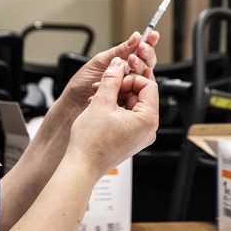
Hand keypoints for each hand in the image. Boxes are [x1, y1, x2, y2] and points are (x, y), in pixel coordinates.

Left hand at [57, 31, 158, 114]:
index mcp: (123, 61)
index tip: (152, 36)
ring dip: (137, 69)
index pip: (141, 50)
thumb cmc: (83, 83)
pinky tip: (125, 81)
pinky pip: (137, 92)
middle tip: (136, 53)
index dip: (149, 42)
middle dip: (144, 56)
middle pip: (147, 63)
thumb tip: (135, 37)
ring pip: (144, 77)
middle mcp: (128, 74)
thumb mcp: (100, 61)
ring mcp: (129, 87)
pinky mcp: (128, 100)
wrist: (73, 103)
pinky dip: (132, 84)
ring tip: (128, 64)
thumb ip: (120, 50)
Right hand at [66, 57, 158, 176]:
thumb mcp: (101, 102)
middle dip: (121, 88)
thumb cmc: (91, 143)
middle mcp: (149, 129)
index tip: (116, 80)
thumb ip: (112, 78)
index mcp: (148, 120)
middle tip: (103, 88)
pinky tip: (99, 109)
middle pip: (141, 95)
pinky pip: (128, 117)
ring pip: (133, 105)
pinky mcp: (131, 140)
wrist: (81, 166)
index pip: (149, 86)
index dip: (131, 78)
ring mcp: (140, 136)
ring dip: (116, 98)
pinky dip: (115, 110)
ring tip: (97, 99)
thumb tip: (118, 64)